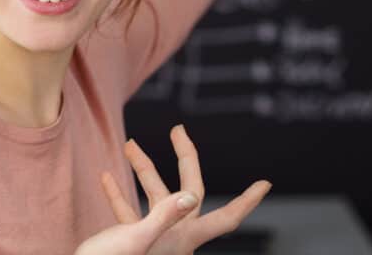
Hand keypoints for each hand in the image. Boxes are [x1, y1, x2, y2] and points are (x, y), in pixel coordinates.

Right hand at [74, 125, 271, 254]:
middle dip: (184, 158)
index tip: (265, 183)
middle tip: (177, 129)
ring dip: (141, 170)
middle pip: (188, 191)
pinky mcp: (131, 243)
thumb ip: (166, 217)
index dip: (247, 201)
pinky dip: (118, 194)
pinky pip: (128, 212)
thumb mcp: (140, 240)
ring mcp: (153, 240)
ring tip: (128, 144)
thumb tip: (192, 196)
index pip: (225, 218)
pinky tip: (106, 176)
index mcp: (183, 239)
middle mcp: (173, 237)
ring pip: (153, 197)